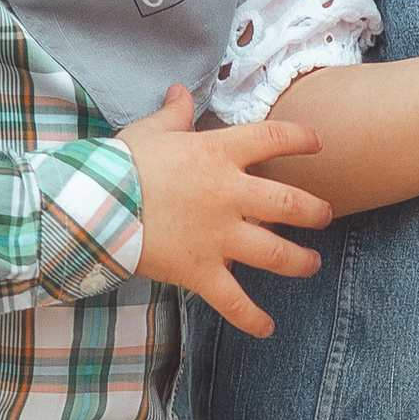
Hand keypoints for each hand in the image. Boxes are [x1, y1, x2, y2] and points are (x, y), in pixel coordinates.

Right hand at [117, 87, 331, 336]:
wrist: (92, 205)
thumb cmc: (119, 165)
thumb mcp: (149, 132)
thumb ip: (173, 114)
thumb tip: (180, 91)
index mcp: (218, 154)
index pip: (274, 139)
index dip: (301, 139)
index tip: (317, 143)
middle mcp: (228, 195)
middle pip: (290, 204)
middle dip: (315, 212)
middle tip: (325, 216)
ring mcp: (218, 236)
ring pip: (276, 254)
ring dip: (301, 262)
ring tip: (313, 265)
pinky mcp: (200, 271)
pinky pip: (234, 301)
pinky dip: (252, 318)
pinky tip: (267, 328)